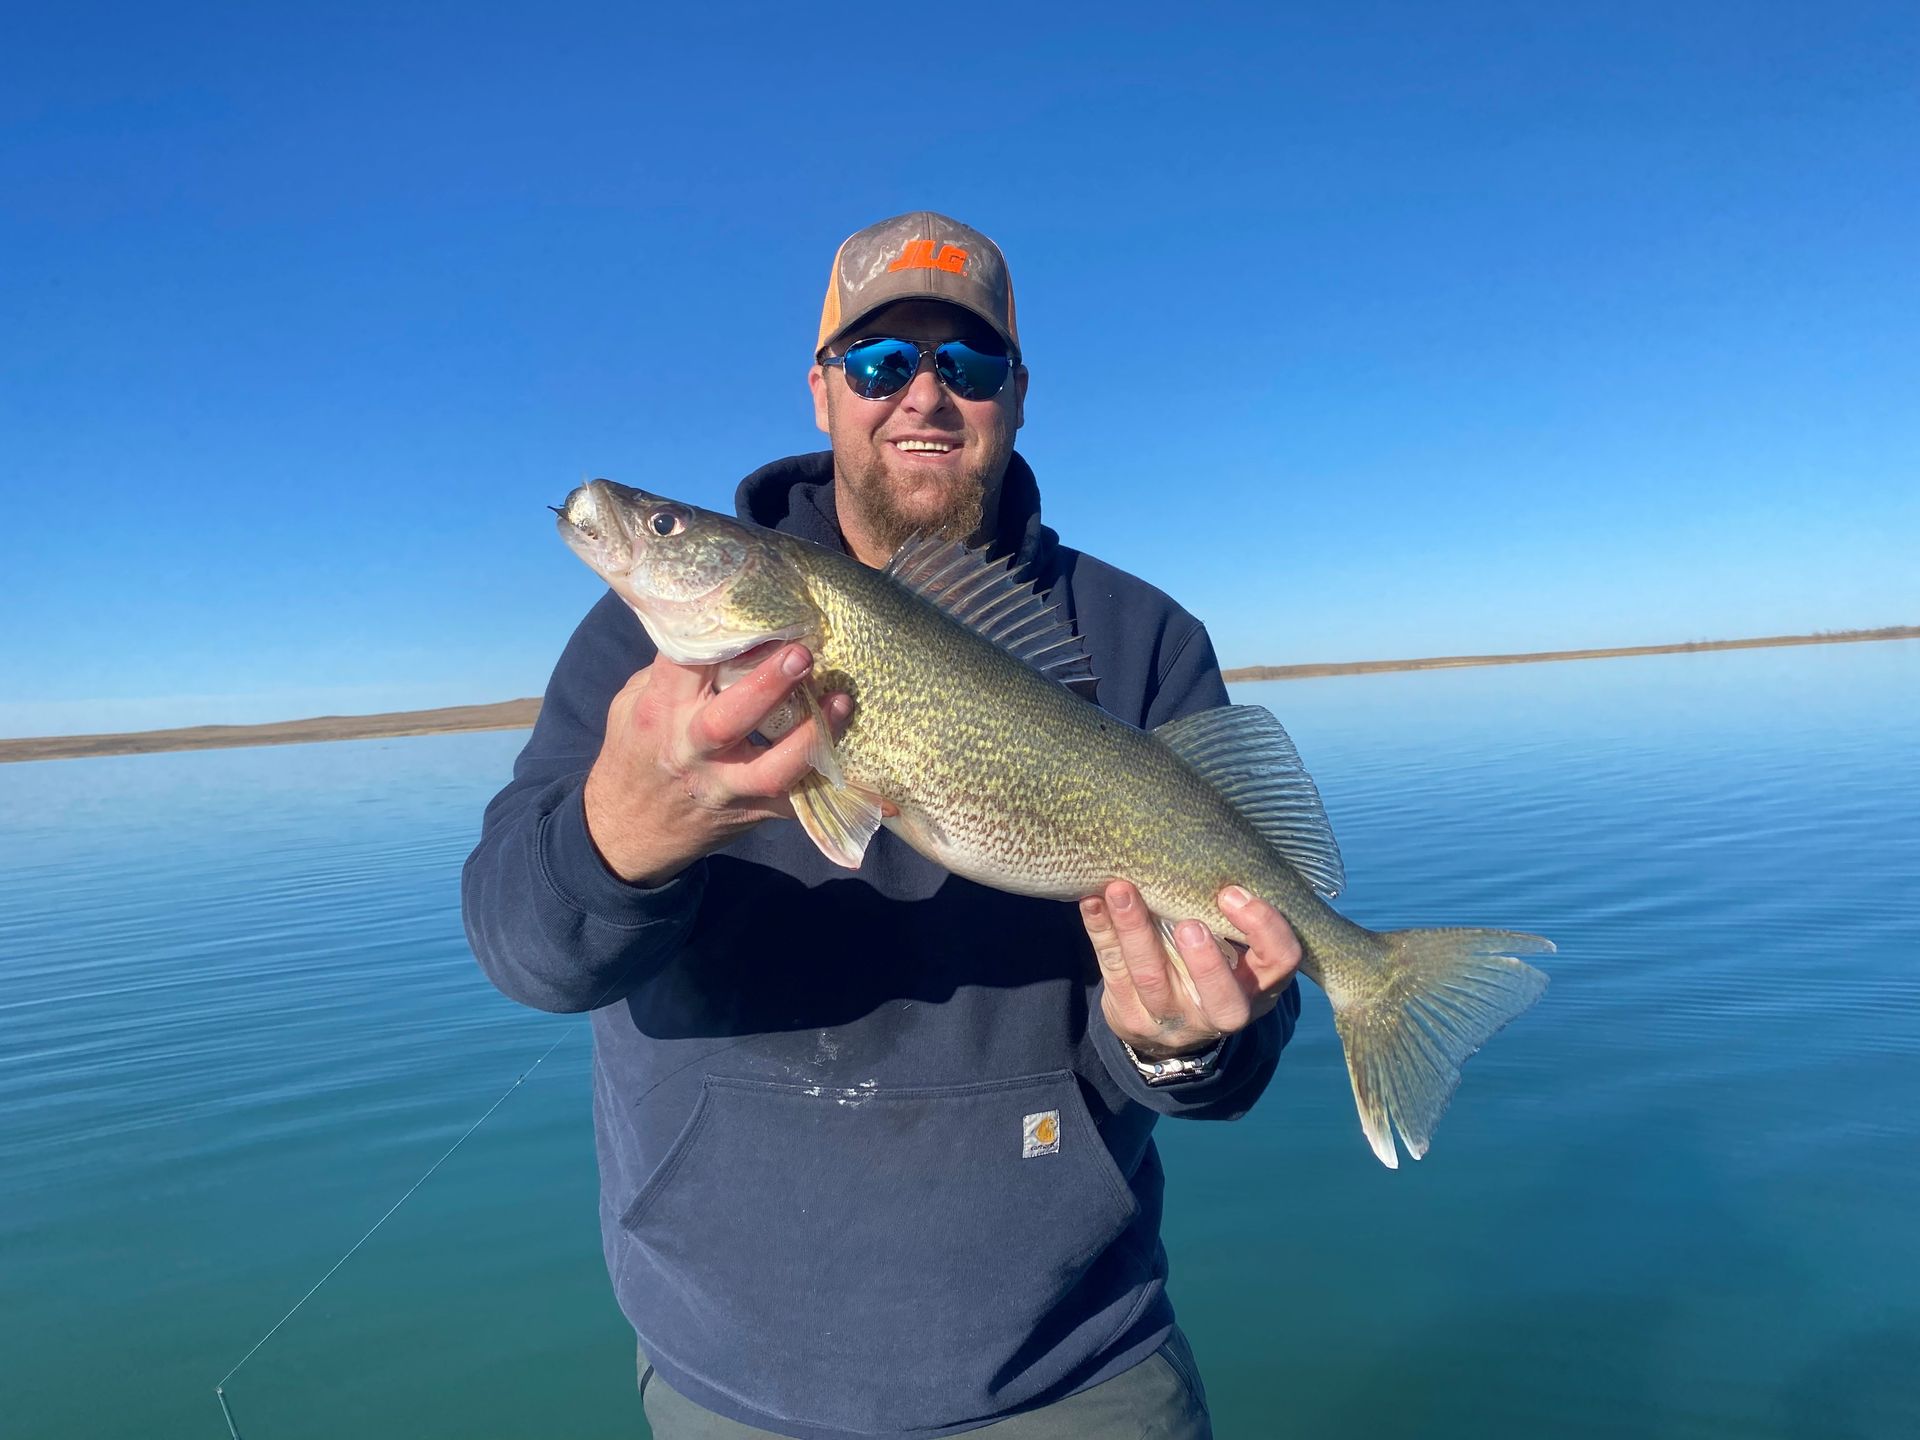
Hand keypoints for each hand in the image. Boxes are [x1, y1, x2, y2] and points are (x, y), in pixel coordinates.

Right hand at [583, 643, 851, 885]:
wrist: (629, 830)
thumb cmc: (637, 751)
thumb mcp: (633, 704)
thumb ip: (673, 672)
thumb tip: (724, 629)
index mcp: (660, 712)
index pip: (686, 665)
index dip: (720, 636)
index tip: (755, 613)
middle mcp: (691, 750)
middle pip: (730, 719)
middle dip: (769, 685)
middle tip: (803, 653)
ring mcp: (723, 787)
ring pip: (771, 770)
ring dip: (810, 736)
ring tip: (841, 701)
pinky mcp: (752, 812)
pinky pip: (795, 799)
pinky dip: (824, 776)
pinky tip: (850, 749)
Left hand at [1083, 881, 1301, 1060]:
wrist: (1169, 1024)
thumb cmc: (1211, 961)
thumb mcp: (1234, 946)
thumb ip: (1228, 912)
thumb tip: (1207, 841)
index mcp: (1258, 985)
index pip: (1280, 961)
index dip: (1263, 928)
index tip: (1230, 892)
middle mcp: (1222, 1011)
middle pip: (1222, 999)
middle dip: (1204, 962)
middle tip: (1188, 923)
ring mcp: (1174, 1021)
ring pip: (1152, 980)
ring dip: (1134, 931)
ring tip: (1121, 890)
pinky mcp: (1130, 1017)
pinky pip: (1113, 973)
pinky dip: (1101, 932)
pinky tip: (1092, 901)